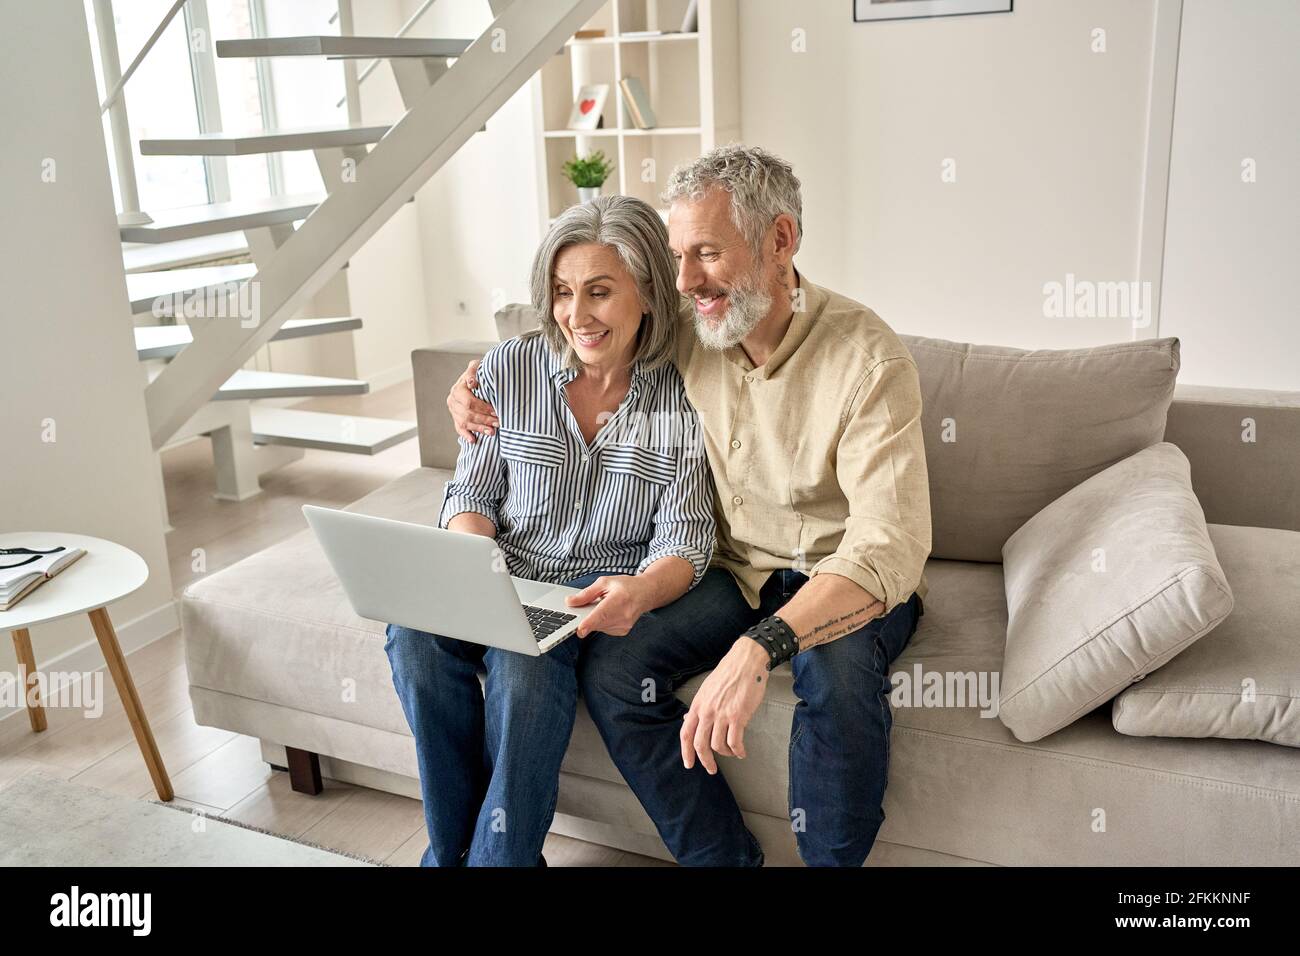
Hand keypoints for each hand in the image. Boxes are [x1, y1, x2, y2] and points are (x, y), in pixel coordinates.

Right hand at [447, 359, 498, 442]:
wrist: (472, 380)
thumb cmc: (478, 373)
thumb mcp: (476, 367)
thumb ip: (473, 371)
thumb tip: (472, 383)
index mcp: (458, 389)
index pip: (469, 402)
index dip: (483, 408)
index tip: (495, 412)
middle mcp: (453, 401)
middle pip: (468, 414)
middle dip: (484, 420)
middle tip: (498, 423)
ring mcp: (453, 411)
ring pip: (465, 423)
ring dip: (479, 429)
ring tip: (492, 432)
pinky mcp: (455, 418)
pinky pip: (459, 429)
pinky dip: (466, 435)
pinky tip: (473, 440)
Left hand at [566, 575, 651, 636]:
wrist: (646, 593)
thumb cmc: (626, 586)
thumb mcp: (604, 583)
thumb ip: (586, 593)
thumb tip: (570, 602)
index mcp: (619, 598)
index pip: (602, 614)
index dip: (590, 623)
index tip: (580, 630)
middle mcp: (624, 615)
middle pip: (597, 622)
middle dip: (588, 616)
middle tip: (594, 604)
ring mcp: (624, 625)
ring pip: (598, 627)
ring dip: (596, 619)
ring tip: (606, 606)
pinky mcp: (622, 631)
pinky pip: (604, 629)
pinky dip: (602, 622)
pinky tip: (610, 613)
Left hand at [680, 638, 770, 773]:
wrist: (746, 662)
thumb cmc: (728, 673)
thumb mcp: (707, 689)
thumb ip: (698, 707)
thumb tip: (686, 720)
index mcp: (697, 705)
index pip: (686, 733)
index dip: (686, 752)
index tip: (689, 764)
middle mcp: (707, 712)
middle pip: (700, 744)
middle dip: (706, 761)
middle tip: (711, 769)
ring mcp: (722, 715)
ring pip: (718, 745)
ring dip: (726, 754)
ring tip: (733, 753)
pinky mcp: (738, 716)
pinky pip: (735, 742)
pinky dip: (738, 751)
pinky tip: (742, 752)